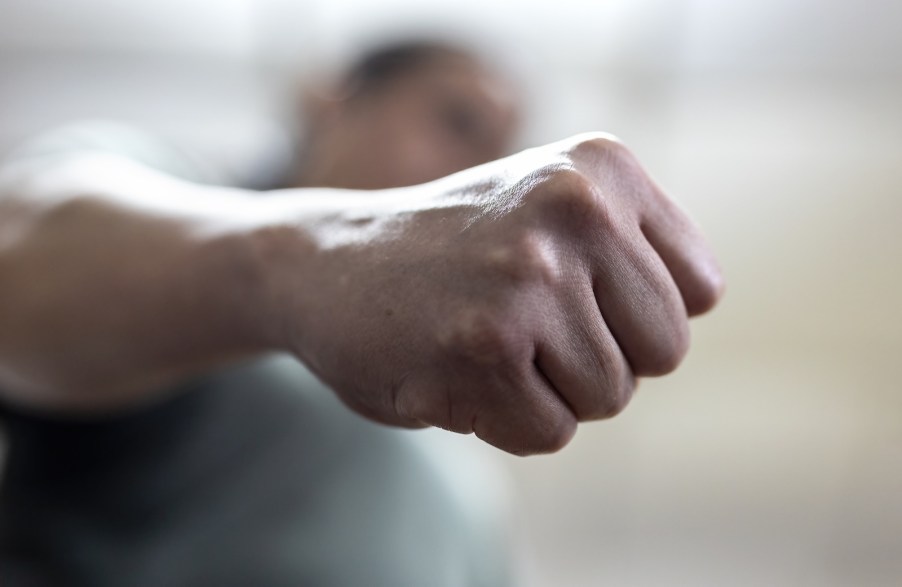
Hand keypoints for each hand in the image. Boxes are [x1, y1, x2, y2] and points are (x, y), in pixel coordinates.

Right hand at [269, 133, 723, 454]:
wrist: (329, 262)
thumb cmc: (458, 249)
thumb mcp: (554, 206)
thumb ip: (636, 245)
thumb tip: (697, 304)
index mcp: (600, 169)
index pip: (698, 292)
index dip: (635, 313)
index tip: (572, 289)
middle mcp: (572, 210)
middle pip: (664, 350)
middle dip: (602, 356)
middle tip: (525, 320)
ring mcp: (526, 279)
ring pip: (609, 396)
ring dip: (551, 389)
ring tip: (486, 339)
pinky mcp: (483, 350)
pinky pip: (551, 432)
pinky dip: (507, 420)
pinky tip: (457, 370)